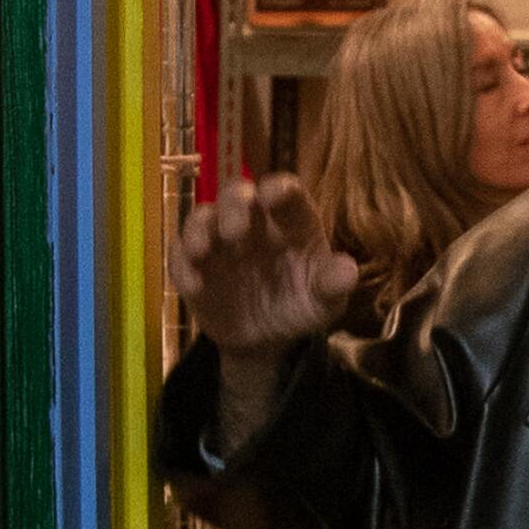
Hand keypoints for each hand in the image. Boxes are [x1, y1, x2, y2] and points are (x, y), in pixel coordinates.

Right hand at [170, 173, 357, 445]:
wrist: (268, 340)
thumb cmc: (302, 303)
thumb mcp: (324, 300)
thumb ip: (332, 284)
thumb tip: (347, 273)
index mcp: (290, 221)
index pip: (285, 191)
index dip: (279, 188)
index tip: (274, 195)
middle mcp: (253, 222)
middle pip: (237, 193)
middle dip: (233, 205)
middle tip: (234, 231)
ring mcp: (220, 241)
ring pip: (202, 217)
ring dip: (199, 229)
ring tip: (202, 251)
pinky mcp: (195, 266)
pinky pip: (180, 256)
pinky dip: (182, 266)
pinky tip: (194, 286)